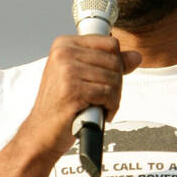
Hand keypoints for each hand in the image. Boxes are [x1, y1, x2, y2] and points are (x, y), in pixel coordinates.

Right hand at [21, 35, 142, 158]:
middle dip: (116, 84)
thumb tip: (136, 56)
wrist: (41, 132)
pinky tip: (98, 112)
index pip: (110, 43)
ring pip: (114, 78)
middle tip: (103, 98)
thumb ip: (109, 64)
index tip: (104, 80)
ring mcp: (67, 70)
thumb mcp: (83, 77)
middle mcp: (64, 53)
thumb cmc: (60, 106)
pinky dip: (109, 107)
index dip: (115, 64)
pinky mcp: (72, 89)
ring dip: (113, 98)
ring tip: (99, 106)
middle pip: (115, 61)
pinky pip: (109, 94)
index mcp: (64, 44)